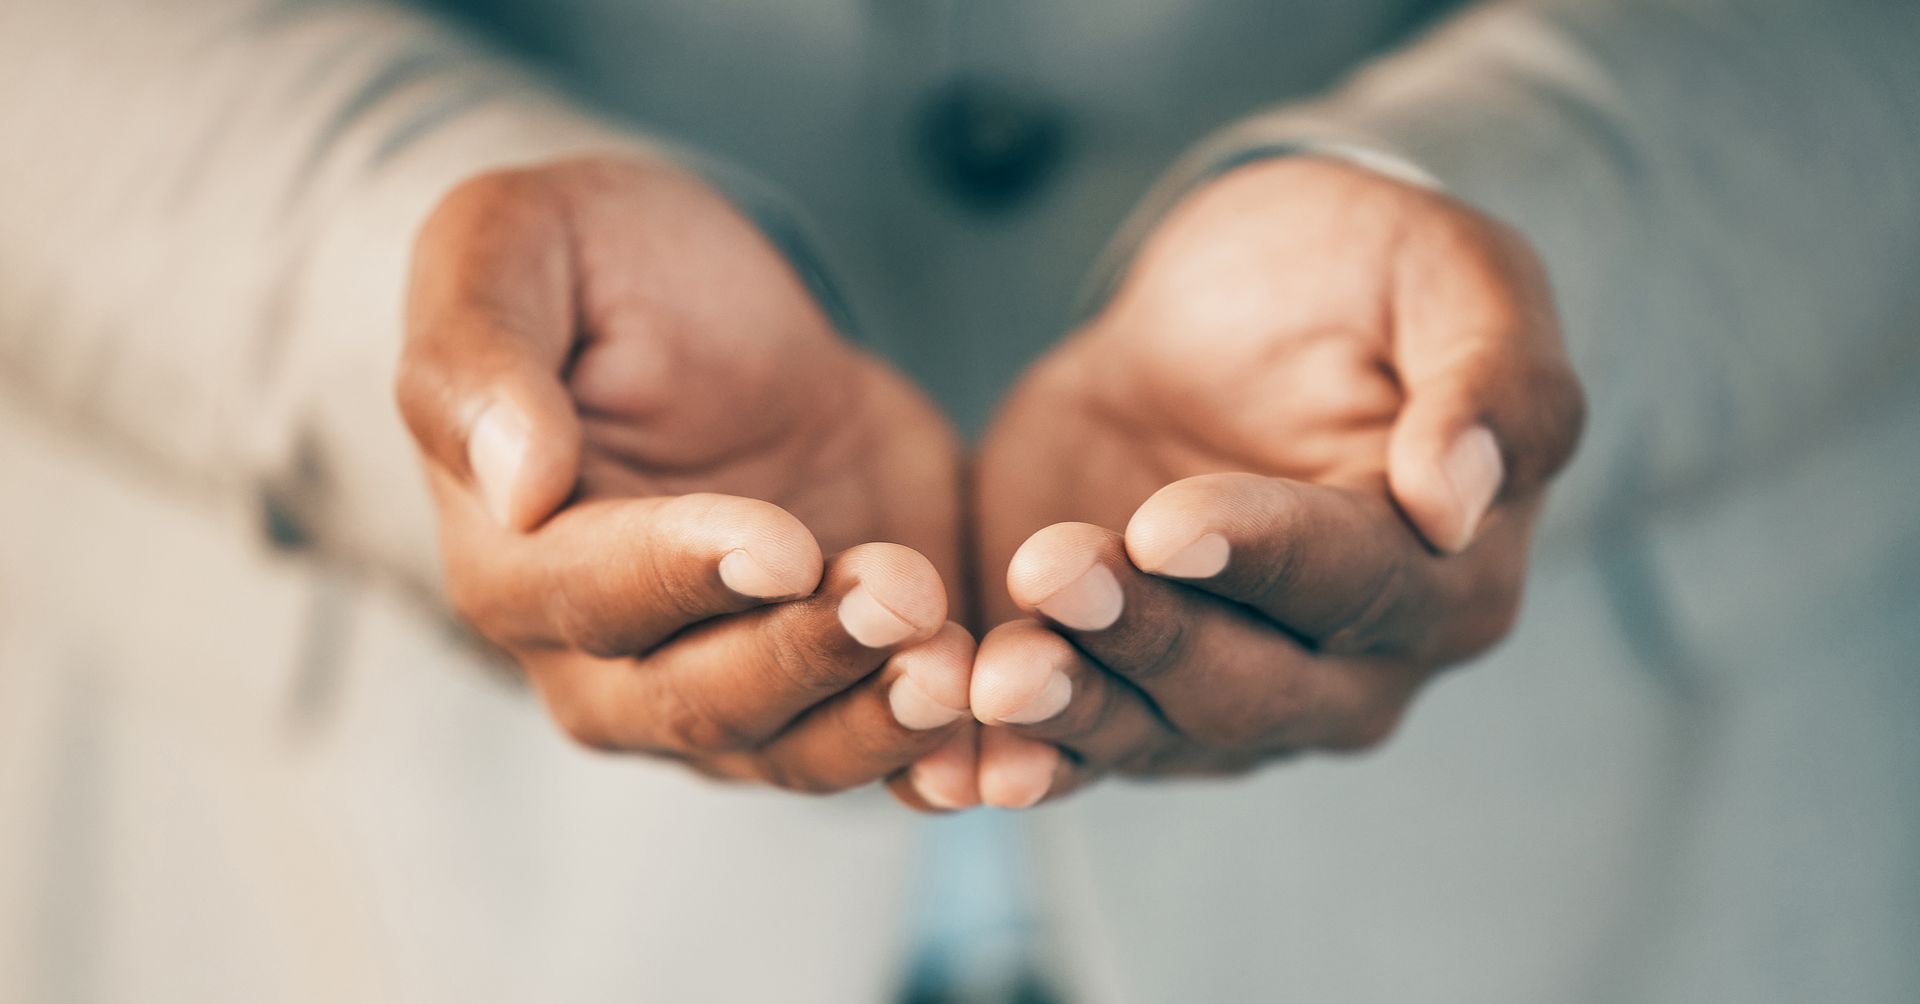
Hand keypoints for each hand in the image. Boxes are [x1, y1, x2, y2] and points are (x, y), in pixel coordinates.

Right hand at [396, 156, 977, 809]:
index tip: (783, 543)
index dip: (688, 575)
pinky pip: (886, 749)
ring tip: (960, 669)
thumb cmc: (590, 266)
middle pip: (700, 702)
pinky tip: (1005, 752)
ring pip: (797, 747)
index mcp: (512, 562)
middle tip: (903, 597)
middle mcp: (607, 661)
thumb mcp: (510, 247)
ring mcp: (729, 682)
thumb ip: (480, 356)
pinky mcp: (839, 675)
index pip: (594, 593)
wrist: (711, 306)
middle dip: (806, 658)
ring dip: (879, 722)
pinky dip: (943, 762)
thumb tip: (515, 484)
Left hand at [968, 157, 1583, 806]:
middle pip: (1249, 685)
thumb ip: (1491, 379)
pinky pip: (1073, 745)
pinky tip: (946, 767)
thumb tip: (1459, 498)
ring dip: (1071, 714)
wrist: (1233, 306)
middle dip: (1147, 637)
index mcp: (1452, 577)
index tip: (1167, 521)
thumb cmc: (1366, 276)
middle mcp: (1352, 670)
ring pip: (1153, 733)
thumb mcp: (1458, 274)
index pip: (1356, 580)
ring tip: (991, 680)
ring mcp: (1234, 695)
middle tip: (1054, 575)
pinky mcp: (1123, 684)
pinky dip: (1014, 759)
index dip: (1260, 554)